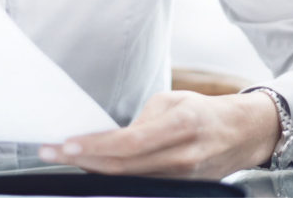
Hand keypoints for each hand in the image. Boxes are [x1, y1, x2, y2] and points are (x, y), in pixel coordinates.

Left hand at [41, 91, 278, 179]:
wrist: (243, 134)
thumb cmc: (204, 112)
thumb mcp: (172, 102)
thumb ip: (140, 123)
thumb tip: (105, 140)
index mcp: (182, 125)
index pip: (128, 143)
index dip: (93, 146)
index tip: (64, 144)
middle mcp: (183, 156)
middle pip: (122, 168)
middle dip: (81, 160)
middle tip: (49, 152)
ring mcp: (183, 178)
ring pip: (128, 181)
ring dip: (92, 171)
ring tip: (64, 158)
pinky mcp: (181, 189)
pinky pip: (140, 186)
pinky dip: (113, 178)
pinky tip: (93, 170)